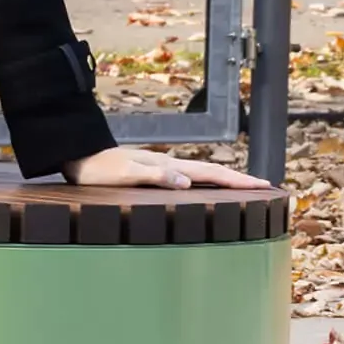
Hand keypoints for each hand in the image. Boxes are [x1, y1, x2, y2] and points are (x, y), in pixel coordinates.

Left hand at [62, 145, 269, 189]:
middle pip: (212, 170)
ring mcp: (161, 167)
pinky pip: (188, 177)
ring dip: (225, 179)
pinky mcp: (152, 173)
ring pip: (201, 172)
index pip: (210, 172)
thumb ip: (155, 176)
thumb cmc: (97, 170)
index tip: (263, 185)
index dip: (237, 180)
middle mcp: (168, 165)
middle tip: (266, 186)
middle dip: (239, 179)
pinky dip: (205, 181)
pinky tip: (205, 186)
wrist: (77, 157)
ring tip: (245, 186)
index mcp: (167, 166)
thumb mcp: (125, 174)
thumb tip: (187, 181)